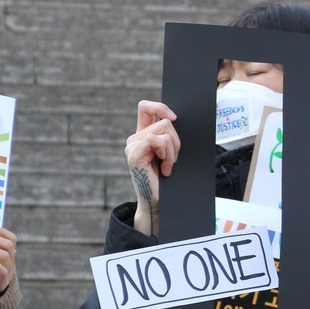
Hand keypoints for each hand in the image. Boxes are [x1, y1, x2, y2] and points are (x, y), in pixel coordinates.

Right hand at [125, 100, 178, 236]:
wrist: (159, 202)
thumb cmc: (167, 179)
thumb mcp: (170, 153)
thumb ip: (169, 136)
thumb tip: (176, 120)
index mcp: (142, 135)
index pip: (145, 107)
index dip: (160, 107)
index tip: (175, 118)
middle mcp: (134, 138)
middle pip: (164, 122)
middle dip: (177, 142)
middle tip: (173, 160)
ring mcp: (132, 146)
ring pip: (164, 132)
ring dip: (173, 151)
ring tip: (168, 166)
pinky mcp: (134, 155)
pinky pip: (157, 141)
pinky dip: (167, 155)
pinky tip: (164, 169)